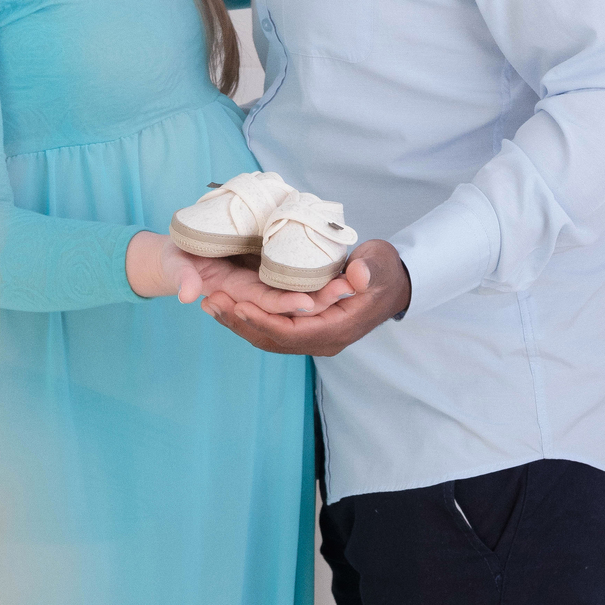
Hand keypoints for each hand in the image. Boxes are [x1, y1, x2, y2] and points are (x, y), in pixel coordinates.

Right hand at [125, 233, 356, 314]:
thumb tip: (190, 295)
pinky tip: (344, 268)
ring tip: (355, 277)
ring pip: (302, 294)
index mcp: (236, 295)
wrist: (179, 255)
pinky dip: (320, 277)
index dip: (286, 305)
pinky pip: (299, 280)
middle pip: (293, 304)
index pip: (266, 305)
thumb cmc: (175, 258)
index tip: (310, 303)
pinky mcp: (272, 272)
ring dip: (327, 289)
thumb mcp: (174, 263)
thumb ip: (181, 275)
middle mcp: (255, 294)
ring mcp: (264, 284)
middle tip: (349, 285)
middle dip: (321, 298)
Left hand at [201, 239, 410, 355]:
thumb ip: (368, 269)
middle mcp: (323, 340)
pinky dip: (249, 320)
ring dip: (239, 323)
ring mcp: (313, 339)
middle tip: (212, 301)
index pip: (292, 333)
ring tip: (211, 303)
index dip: (263, 322)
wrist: (393, 283)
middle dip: (241, 323)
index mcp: (338, 328)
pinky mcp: (306, 331)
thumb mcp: (380, 263)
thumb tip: (356, 278)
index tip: (238, 305)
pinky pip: (273, 331)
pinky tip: (228, 305)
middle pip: (274, 340)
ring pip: (269, 338)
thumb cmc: (384, 270)